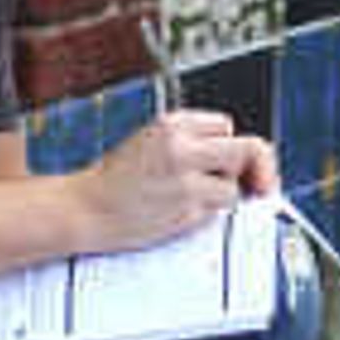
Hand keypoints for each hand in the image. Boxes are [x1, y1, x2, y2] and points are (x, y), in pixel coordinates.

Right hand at [77, 106, 270, 248]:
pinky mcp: (186, 210)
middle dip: (253, 168)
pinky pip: (216, 212)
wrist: (87, 208)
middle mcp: (181, 146)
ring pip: (234, 186)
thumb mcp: (151, 141)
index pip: (226, 125)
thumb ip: (191, 141)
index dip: (228, 145)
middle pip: (247, 150)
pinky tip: (182, 213)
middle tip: (253, 184)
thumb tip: (242, 157)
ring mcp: (185, 179)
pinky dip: (208, 216)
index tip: (230, 161)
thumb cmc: (118, 179)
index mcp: (171, 123)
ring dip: (224, 196)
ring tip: (193, 199)